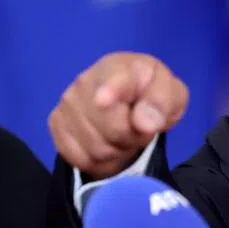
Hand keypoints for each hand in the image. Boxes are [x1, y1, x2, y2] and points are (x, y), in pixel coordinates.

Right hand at [49, 52, 188, 178]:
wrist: (125, 100)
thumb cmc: (150, 94)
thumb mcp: (172, 94)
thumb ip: (163, 102)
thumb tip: (144, 122)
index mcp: (120, 67)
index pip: (115, 81)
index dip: (110, 92)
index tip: (103, 101)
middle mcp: (87, 81)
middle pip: (113, 129)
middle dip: (133, 137)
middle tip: (139, 127)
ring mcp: (68, 102)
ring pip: (96, 149)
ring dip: (117, 150)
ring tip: (122, 134)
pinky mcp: (56, 123)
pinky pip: (80, 158)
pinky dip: (97, 160)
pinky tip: (104, 142)